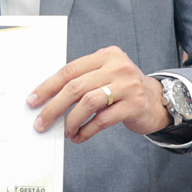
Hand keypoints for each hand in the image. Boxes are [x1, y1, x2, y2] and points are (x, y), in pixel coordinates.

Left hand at [28, 47, 170, 143]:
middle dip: (54, 107)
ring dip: (71, 120)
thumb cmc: (123, 89)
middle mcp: (117, 66)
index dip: (48, 86)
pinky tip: (80, 136)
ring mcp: (128, 85)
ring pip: (88, 102)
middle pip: (76, 87)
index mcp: (106, 55)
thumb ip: (83, 81)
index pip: (69, 70)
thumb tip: (48, 100)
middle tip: (42, 122)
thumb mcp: (106, 75)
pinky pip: (103, 119)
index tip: (33, 101)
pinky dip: (87, 130)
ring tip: (65, 131)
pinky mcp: (134, 104)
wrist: (157, 100)